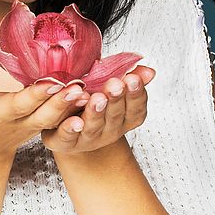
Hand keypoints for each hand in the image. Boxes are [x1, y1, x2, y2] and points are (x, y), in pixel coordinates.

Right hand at [0, 69, 94, 166]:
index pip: (17, 105)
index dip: (34, 95)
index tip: (51, 83)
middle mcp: (19, 123)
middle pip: (43, 114)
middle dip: (61, 102)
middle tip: (79, 88)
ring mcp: (33, 127)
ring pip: (55, 118)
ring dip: (73, 107)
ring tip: (91, 93)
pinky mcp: (43, 125)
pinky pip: (60, 119)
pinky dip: (75, 110)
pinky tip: (92, 96)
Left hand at [40, 66, 155, 153]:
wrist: (69, 126)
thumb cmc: (91, 99)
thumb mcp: (110, 86)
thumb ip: (129, 77)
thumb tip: (149, 71)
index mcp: (123, 118)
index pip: (135, 109)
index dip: (135, 94)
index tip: (133, 78)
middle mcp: (108, 131)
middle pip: (115, 117)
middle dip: (115, 100)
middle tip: (115, 85)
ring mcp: (87, 139)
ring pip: (93, 127)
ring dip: (95, 113)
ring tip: (96, 98)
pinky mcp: (65, 142)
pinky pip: (67, 137)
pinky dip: (70, 129)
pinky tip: (74, 121)